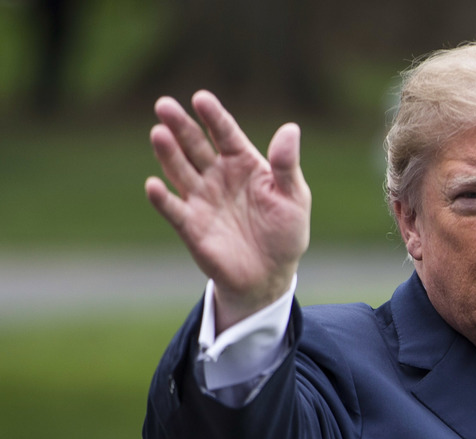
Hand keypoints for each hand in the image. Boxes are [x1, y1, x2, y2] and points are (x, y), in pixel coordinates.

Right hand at [145, 90, 310, 330]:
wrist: (270, 275)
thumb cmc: (285, 232)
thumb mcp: (294, 197)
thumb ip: (287, 165)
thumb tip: (291, 128)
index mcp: (244, 163)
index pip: (226, 134)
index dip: (214, 116)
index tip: (200, 98)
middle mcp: (218, 176)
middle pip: (196, 145)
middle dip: (180, 126)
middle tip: (164, 105)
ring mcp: (201, 199)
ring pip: (180, 170)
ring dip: (168, 153)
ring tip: (158, 133)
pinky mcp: (190, 226)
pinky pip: (173, 209)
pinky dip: (162, 198)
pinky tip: (153, 185)